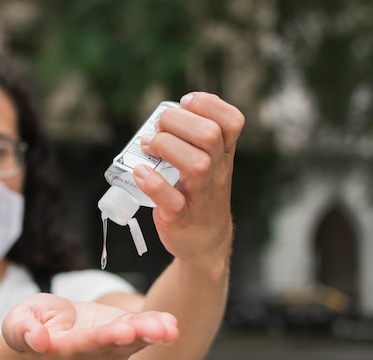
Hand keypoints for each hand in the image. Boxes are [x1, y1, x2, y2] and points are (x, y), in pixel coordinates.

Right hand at [2, 293, 177, 359]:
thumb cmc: (30, 322)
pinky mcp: (121, 340)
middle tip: (155, 330)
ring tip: (169, 326)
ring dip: (152, 334)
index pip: (82, 346)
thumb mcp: (17, 320)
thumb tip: (38, 339)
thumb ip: (23, 330)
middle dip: (134, 337)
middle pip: (113, 347)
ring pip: (132, 342)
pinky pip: (140, 333)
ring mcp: (108, 353)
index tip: (119, 331)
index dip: (100, 339)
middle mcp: (87, 359)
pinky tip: (171, 322)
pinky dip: (156, 327)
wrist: (48, 330)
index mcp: (60, 352)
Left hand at [134, 92, 243, 266]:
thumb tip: (163, 115)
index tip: (185, 104)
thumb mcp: (208, 163)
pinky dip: (153, 184)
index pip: (232, 120)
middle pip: (210, 135)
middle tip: (158, 130)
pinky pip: (172, 200)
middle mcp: (217, 172)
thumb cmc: (199, 194)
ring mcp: (201, 196)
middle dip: (177, 122)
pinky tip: (140, 173)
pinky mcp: (181, 218)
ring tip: (149, 148)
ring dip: (166, 147)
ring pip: (197, 164)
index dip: (208, 104)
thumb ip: (193, 138)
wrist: (204, 242)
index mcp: (224, 154)